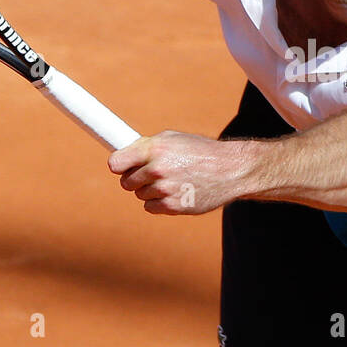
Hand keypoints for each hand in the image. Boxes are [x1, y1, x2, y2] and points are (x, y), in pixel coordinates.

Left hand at [108, 132, 252, 214]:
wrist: (231, 169)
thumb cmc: (201, 151)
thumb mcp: (174, 139)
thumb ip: (147, 147)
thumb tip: (122, 157)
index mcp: (155, 148)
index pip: (115, 163)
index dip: (119, 166)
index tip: (122, 167)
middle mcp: (157, 169)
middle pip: (126, 182)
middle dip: (136, 179)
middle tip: (153, 174)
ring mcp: (165, 190)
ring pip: (140, 195)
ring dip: (151, 190)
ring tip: (173, 181)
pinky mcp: (173, 207)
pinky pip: (151, 207)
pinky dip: (160, 203)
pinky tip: (176, 192)